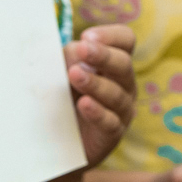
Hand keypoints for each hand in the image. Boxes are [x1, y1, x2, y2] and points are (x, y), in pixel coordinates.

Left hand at [66, 25, 135, 165]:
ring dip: (95, 83)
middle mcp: (123, 84)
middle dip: (103, 55)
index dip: (111, 36)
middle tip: (83, 49)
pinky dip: (97, 112)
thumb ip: (69, 59)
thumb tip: (75, 49)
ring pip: (117, 93)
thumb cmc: (62, 100)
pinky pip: (110, 122)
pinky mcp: (112, 134)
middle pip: (124, 64)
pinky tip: (84, 104)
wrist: (57, 144)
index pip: (125, 41)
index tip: (87, 37)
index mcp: (113, 64)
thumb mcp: (62, 74)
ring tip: (74, 76)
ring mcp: (121, 110)